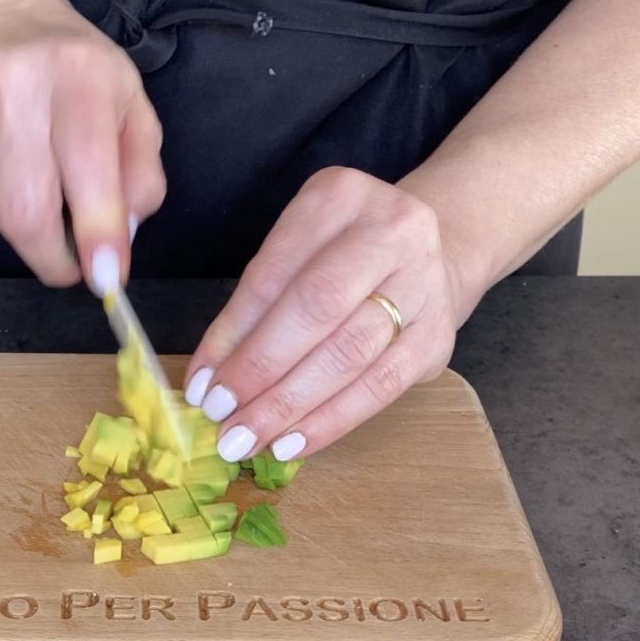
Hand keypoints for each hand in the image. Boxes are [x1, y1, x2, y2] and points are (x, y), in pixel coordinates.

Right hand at [0, 0, 165, 288]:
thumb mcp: (135, 110)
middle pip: (25, 204)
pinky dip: (8, 205)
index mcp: (80, 74)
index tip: (107, 277)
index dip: (95, 228)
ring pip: (1, 211)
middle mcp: (17, 85)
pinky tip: (20, 168)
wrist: (4, 24)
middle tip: (75, 267)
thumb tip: (121, 237)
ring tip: (50, 185)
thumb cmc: (85, 76)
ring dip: (34, 226)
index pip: (85, 162)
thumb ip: (141, 175)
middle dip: (53, 256)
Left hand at [183, 167, 462, 462]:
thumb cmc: (339, 253)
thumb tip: (208, 377)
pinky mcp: (438, 336)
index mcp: (338, 197)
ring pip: (349, 354)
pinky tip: (292, 443)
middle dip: (260, 370)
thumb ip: (253, 305)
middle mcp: (390, 231)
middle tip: (220, 416)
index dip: (233, 333)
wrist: (430, 250)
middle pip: (316, 310)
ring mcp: (423, 283)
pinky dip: (331, 420)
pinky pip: (381, 387)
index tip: (201, 382)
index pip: (274, 274)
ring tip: (247, 437)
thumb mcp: (293, 252)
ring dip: (290, 405)